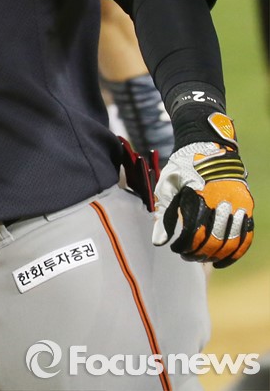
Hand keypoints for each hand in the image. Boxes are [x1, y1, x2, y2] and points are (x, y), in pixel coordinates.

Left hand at [152, 116, 253, 267]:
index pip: (193, 232)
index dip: (184, 246)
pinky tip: (221, 261)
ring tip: (201, 259)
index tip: (175, 249)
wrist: (207, 145)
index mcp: (199, 195)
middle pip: (212, 240)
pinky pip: (245, 236)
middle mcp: (221, 200)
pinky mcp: (246, 205)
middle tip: (187, 256)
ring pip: (229, 242)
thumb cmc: (182, 167)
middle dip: (197, 253)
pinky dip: (234, 252)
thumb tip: (159, 243)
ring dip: (214, 255)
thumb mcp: (167, 186)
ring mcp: (237, 203)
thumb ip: (164, 215)